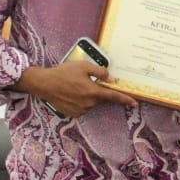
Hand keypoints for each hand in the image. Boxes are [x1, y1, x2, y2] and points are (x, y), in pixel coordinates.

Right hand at [17, 61, 135, 119]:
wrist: (44, 83)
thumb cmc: (63, 73)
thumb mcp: (84, 66)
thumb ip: (100, 72)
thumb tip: (110, 78)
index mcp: (93, 92)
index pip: (113, 96)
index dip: (125, 100)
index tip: (134, 103)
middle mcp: (88, 103)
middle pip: (100, 98)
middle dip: (97, 90)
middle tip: (84, 82)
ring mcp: (80, 110)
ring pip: (91, 102)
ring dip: (88, 95)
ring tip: (74, 86)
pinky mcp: (73, 113)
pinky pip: (82, 107)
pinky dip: (80, 101)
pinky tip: (71, 93)